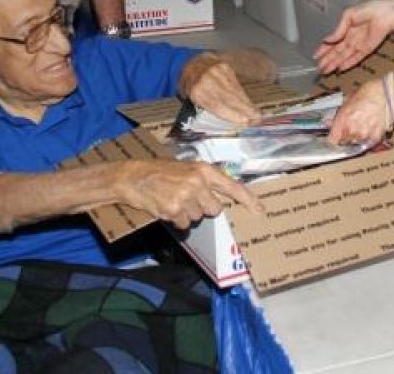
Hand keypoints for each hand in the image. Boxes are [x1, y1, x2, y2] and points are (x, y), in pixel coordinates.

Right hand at [125, 159, 261, 228]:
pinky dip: (175, 220)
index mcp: (204, 170)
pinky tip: (166, 207)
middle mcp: (198, 182)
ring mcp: (186, 196)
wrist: (134, 177)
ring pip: (198, 218)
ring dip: (187, 214)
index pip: (233, 186)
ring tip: (173, 199)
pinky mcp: (174, 209)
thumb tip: (221, 200)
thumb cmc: (161, 172)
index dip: (248, 200)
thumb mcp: (187, 169)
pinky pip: (183, 224)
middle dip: (204, 208)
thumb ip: (206, 181)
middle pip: (215, 209)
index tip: (260, 211)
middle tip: (187, 198)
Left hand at [178, 53, 259, 125]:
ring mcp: (217, 71)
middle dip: (244, 109)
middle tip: (257, 118)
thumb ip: (209, 107)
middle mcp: (207, 80)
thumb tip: (231, 118)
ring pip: (235, 90)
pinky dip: (242, 93)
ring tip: (255, 112)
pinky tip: (247, 100)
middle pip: (229, 97)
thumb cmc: (190, 86)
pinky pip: (236, 83)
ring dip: (246, 102)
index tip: (244, 121)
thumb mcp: (193, 99)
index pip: (216, 104)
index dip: (231, 114)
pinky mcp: (225, 66)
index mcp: (196, 91)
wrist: (189, 63)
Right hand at [314, 0, 393, 72]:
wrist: (387, 12)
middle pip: (337, 52)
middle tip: (319, 68)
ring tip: (326, 71)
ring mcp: (359, 45)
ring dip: (335, 64)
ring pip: (344, 57)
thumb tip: (328, 39)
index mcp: (347, 29)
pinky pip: (356, 58)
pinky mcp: (368, 49)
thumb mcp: (349, 15)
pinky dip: (348, 64)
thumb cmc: (371, 9)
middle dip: (327, 60)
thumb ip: (339, 29)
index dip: (323, 49)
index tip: (315, 56)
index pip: (333, 41)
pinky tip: (340, 69)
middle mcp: (352, 38)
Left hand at [327, 78, 392, 145]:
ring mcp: (364, 135)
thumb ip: (340, 112)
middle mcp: (351, 130)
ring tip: (363, 125)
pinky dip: (369, 137)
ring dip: (357, 137)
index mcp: (343, 119)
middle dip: (345, 135)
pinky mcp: (376, 138)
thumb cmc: (370, 91)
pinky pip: (369, 142)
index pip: (332, 139)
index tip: (334, 136)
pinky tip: (372, 128)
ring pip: (356, 142)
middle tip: (351, 126)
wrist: (389, 93)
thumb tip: (332, 120)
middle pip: (344, 141)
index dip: (332, 138)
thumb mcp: (350, 98)